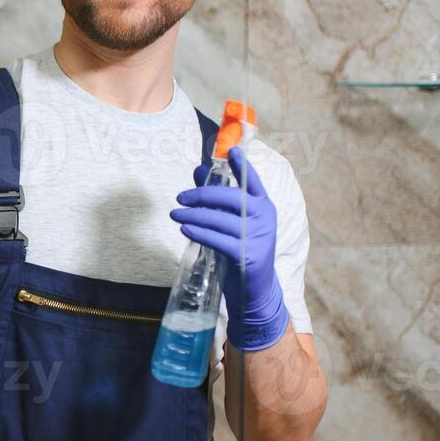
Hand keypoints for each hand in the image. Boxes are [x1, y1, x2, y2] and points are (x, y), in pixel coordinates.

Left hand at [169, 144, 290, 351]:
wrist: (255, 290)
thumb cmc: (241, 248)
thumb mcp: (233, 221)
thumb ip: (218, 197)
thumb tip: (199, 171)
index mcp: (264, 205)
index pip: (253, 181)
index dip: (243, 165)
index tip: (232, 150)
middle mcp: (264, 218)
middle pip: (231, 198)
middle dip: (202, 194)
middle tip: (181, 197)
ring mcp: (258, 237)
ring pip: (220, 219)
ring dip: (193, 215)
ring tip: (175, 214)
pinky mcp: (247, 256)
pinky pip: (218, 239)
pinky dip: (199, 232)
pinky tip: (185, 228)